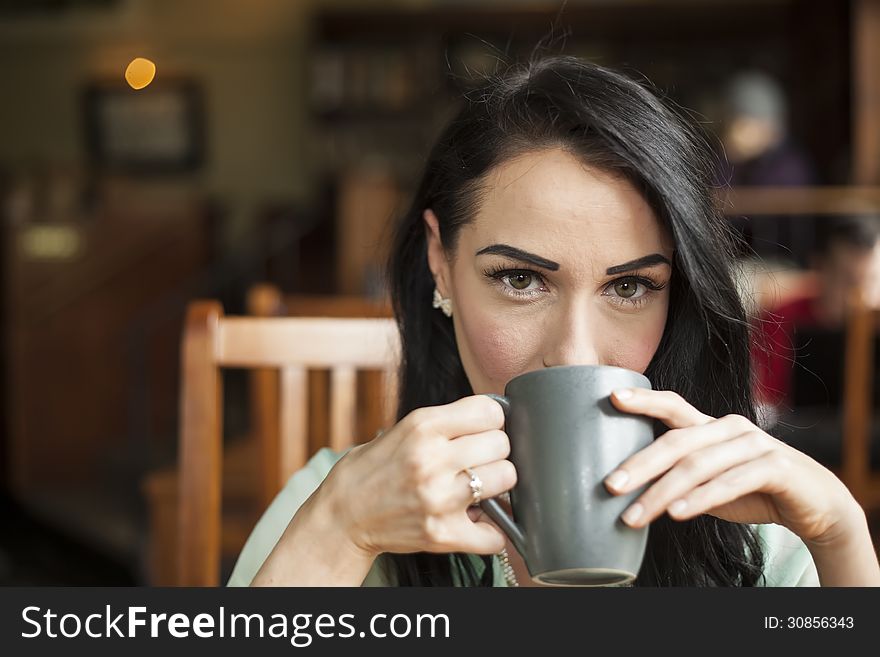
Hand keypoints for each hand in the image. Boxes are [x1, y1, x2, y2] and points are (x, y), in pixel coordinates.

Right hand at [319, 395, 514, 557]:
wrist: (341, 516)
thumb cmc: (372, 470)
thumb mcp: (403, 429)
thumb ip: (446, 423)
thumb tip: (495, 420)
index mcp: (422, 425)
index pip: (490, 411)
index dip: (491, 421)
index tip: (482, 431)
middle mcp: (432, 459)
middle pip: (502, 444)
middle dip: (494, 452)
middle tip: (477, 461)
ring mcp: (439, 498)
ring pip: (506, 479)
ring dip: (496, 485)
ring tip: (477, 488)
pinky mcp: (443, 535)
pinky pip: (496, 534)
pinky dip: (492, 532)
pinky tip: (476, 522)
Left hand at [603, 388, 861, 544]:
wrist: (816, 504)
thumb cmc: (751, 489)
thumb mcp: (708, 480)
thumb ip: (677, 476)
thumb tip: (627, 488)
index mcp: (711, 425)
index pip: (672, 405)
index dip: (643, 399)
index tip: (612, 398)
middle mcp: (730, 428)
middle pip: (676, 442)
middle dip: (639, 465)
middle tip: (610, 486)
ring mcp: (754, 445)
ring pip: (697, 466)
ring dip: (661, 493)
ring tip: (633, 515)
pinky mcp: (776, 468)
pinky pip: (730, 483)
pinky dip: (700, 499)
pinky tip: (676, 513)